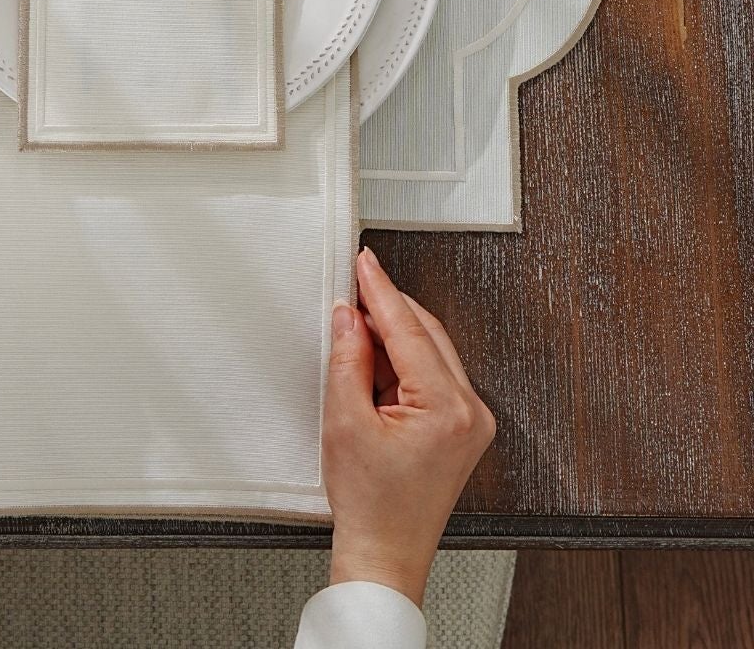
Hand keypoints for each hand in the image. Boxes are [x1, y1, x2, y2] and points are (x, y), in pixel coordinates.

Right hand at [322, 245, 495, 609]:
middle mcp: (471, 411)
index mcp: (448, 408)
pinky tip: (375, 364)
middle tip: (352, 291)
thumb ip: (349, 358)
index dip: (380, 291)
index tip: (365, 262)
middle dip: (387, 310)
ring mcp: (472, 421)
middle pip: (427, 334)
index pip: (409, 330)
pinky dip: (404, 364)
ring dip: (394, 338)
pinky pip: (435, 376)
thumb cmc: (369, 506)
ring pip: (431, 352)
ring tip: (354, 336)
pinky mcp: (464, 429)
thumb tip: (349, 316)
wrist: (385, 555)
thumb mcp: (345, 421)